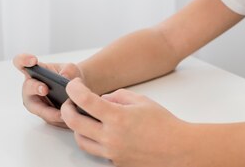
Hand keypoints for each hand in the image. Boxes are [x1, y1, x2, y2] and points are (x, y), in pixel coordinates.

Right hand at [12, 53, 83, 128]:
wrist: (76, 90)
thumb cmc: (69, 75)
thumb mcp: (72, 69)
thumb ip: (69, 70)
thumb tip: (64, 77)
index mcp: (34, 71)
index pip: (20, 62)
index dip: (23, 60)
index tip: (33, 61)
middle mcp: (31, 87)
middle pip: (27, 88)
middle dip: (35, 88)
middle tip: (45, 89)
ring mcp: (35, 102)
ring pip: (37, 108)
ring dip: (48, 111)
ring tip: (62, 113)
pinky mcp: (43, 114)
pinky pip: (48, 118)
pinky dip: (57, 119)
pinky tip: (68, 118)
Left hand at [61, 78, 191, 166]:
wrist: (178, 149)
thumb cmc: (164, 124)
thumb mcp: (142, 101)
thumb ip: (119, 96)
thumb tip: (102, 99)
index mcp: (117, 117)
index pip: (85, 101)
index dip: (75, 90)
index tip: (73, 84)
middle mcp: (111, 137)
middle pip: (74, 123)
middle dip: (67, 110)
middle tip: (70, 103)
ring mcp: (111, 152)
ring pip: (80, 141)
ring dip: (77, 128)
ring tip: (85, 119)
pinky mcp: (115, 162)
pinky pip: (96, 151)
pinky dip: (94, 140)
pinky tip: (101, 132)